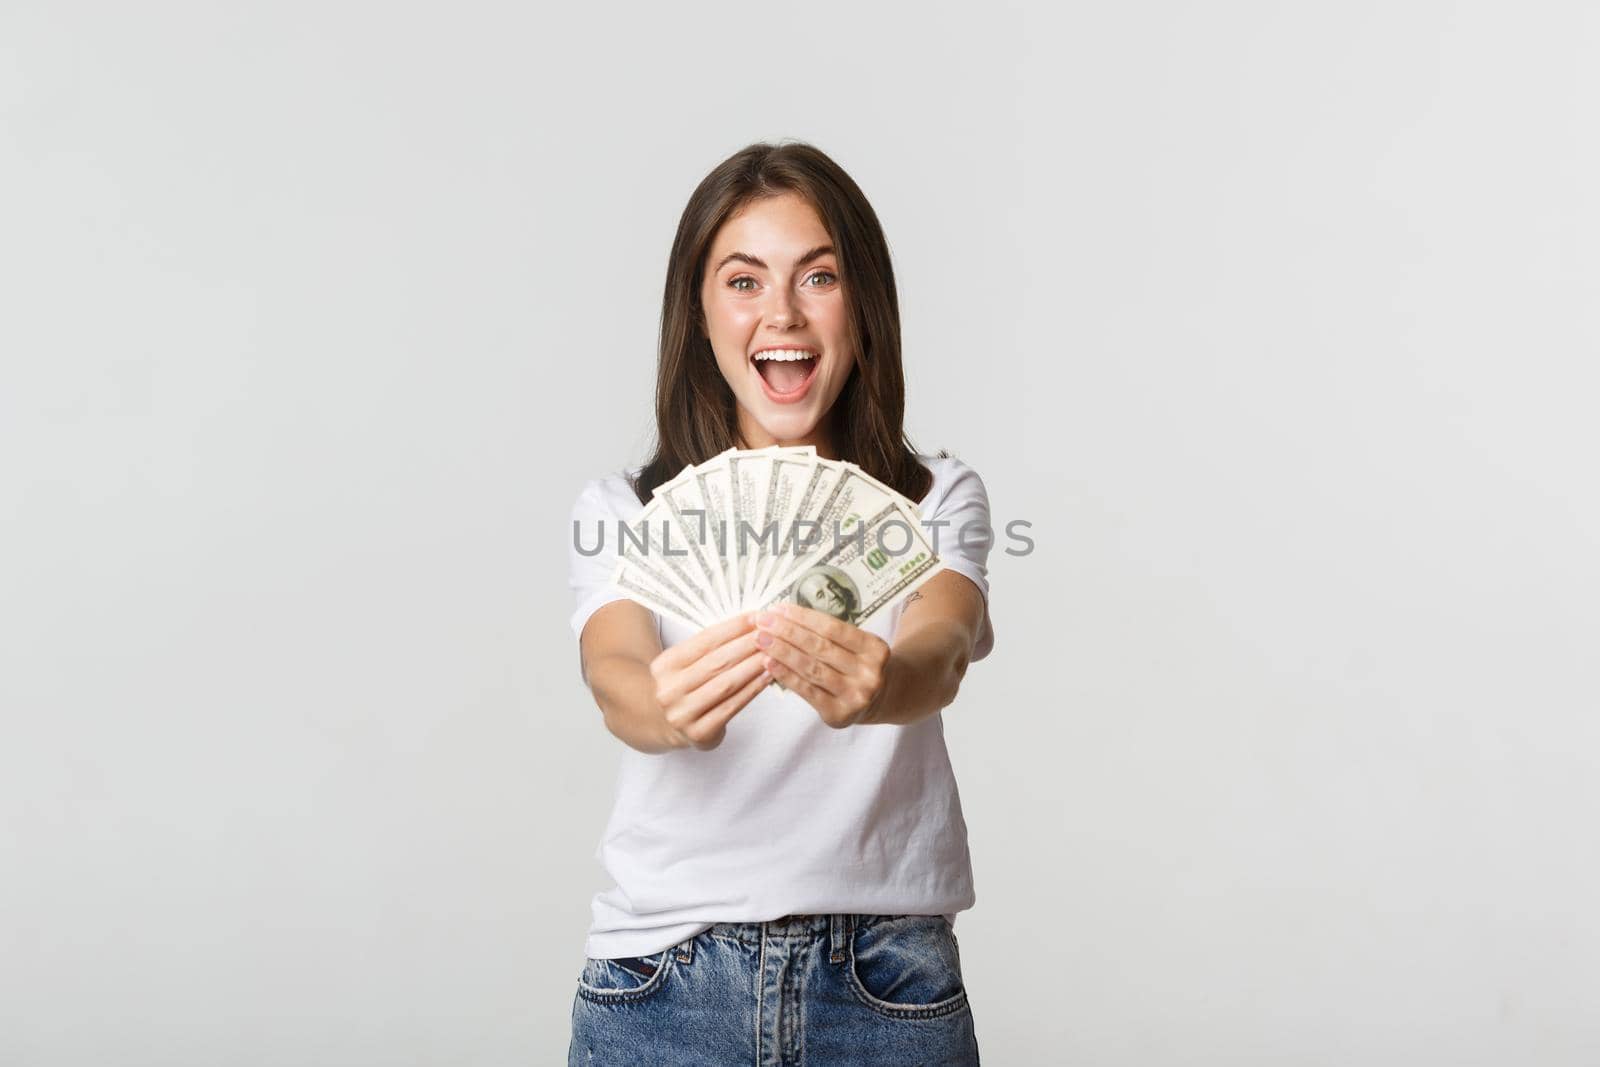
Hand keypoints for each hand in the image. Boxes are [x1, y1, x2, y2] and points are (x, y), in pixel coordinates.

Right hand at [648, 613, 769, 750]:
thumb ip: (708, 648)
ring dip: (753, 666)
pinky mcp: (699, 733)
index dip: (733, 628)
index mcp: (665, 665)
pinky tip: (767, 678)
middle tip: (771, 633)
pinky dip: (752, 690)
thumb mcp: (683, 663)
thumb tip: (749, 626)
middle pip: (716, 662)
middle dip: (747, 645)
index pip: (704, 641)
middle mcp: (669, 690)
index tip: (755, 617)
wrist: (662, 721)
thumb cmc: (683, 686)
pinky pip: (732, 707)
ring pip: (726, 684)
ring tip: (774, 653)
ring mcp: (683, 714)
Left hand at [753, 603, 892, 727]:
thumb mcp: (857, 646)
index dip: (803, 617)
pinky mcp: (839, 714)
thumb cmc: (856, 665)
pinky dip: (785, 675)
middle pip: (820, 647)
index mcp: (875, 649)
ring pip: (811, 668)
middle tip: (763, 620)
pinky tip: (768, 662)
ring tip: (761, 639)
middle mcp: (869, 673)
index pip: (834, 628)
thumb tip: (786, 615)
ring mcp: (855, 696)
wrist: (876, 701)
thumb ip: (830, 634)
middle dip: (787, 631)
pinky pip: (806, 690)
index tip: (779, 608)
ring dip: (782, 651)